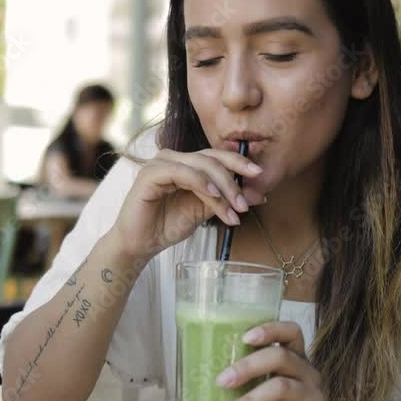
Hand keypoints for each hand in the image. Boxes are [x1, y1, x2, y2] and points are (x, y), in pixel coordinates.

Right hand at [110, 148, 265, 260]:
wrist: (140, 244)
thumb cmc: (167, 225)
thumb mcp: (204, 212)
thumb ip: (226, 200)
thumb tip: (258, 195)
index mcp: (186, 163)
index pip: (217, 156)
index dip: (239, 163)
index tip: (260, 175)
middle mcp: (173, 158)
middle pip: (212, 159)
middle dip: (234, 181)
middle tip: (246, 204)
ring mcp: (160, 163)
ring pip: (201, 166)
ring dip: (222, 188)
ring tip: (234, 209)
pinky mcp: (150, 174)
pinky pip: (182, 172)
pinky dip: (201, 183)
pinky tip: (214, 195)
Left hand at [215, 322, 331, 400]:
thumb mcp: (270, 390)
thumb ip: (252, 379)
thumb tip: (207, 372)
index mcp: (297, 359)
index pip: (292, 332)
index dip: (270, 329)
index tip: (245, 337)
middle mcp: (309, 373)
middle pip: (281, 357)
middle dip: (248, 367)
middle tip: (221, 381)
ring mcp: (314, 396)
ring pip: (281, 387)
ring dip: (248, 399)